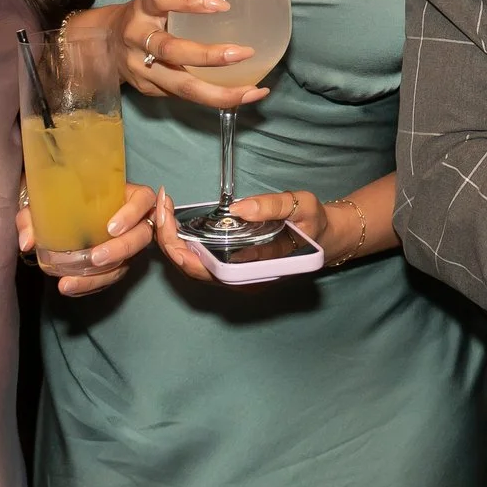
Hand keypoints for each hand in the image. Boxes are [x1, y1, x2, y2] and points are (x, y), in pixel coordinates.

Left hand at [17, 182, 155, 295]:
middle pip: (142, 236)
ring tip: (71, 283)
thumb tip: (27, 242)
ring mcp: (126, 242)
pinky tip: (70, 287)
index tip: (111, 227)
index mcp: (123, 194)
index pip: (144, 200)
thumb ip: (32, 216)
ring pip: (128, 262)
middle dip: (121, 250)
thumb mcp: (43, 199)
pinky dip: (91, 284)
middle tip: (95, 258)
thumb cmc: (58, 196)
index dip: (133, 213)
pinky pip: (111, 275)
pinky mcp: (117, 261)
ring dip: (102, 275)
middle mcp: (133, 219)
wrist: (54, 208)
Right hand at [104, 0, 265, 110]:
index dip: (190, 1)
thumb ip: (185, 2)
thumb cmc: (146, 18)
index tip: (222, 5)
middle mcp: (138, 38)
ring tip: (253, 92)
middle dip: (210, 56)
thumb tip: (238, 1)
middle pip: (172, 51)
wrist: (104, 44)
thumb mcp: (158, 2)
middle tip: (244, 52)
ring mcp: (141, 68)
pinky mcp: (148, 89)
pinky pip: (185, 96)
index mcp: (142, 8)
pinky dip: (214, 98)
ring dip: (220, 92)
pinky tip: (241, 96)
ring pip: (181, 86)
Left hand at [151, 186, 324, 282]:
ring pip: (191, 265)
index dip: (179, 245)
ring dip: (172, 239)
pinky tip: (176, 220)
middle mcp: (240, 281)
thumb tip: (238, 208)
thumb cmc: (314, 224)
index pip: (204, 267)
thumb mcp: (302, 207)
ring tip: (163, 208)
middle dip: (167, 238)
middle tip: (160, 204)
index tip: (168, 216)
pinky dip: (183, 240)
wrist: (326, 238)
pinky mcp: (231, 267)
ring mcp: (234, 277)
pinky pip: (199, 259)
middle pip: (190, 267)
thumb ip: (273, 207)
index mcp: (254, 272)